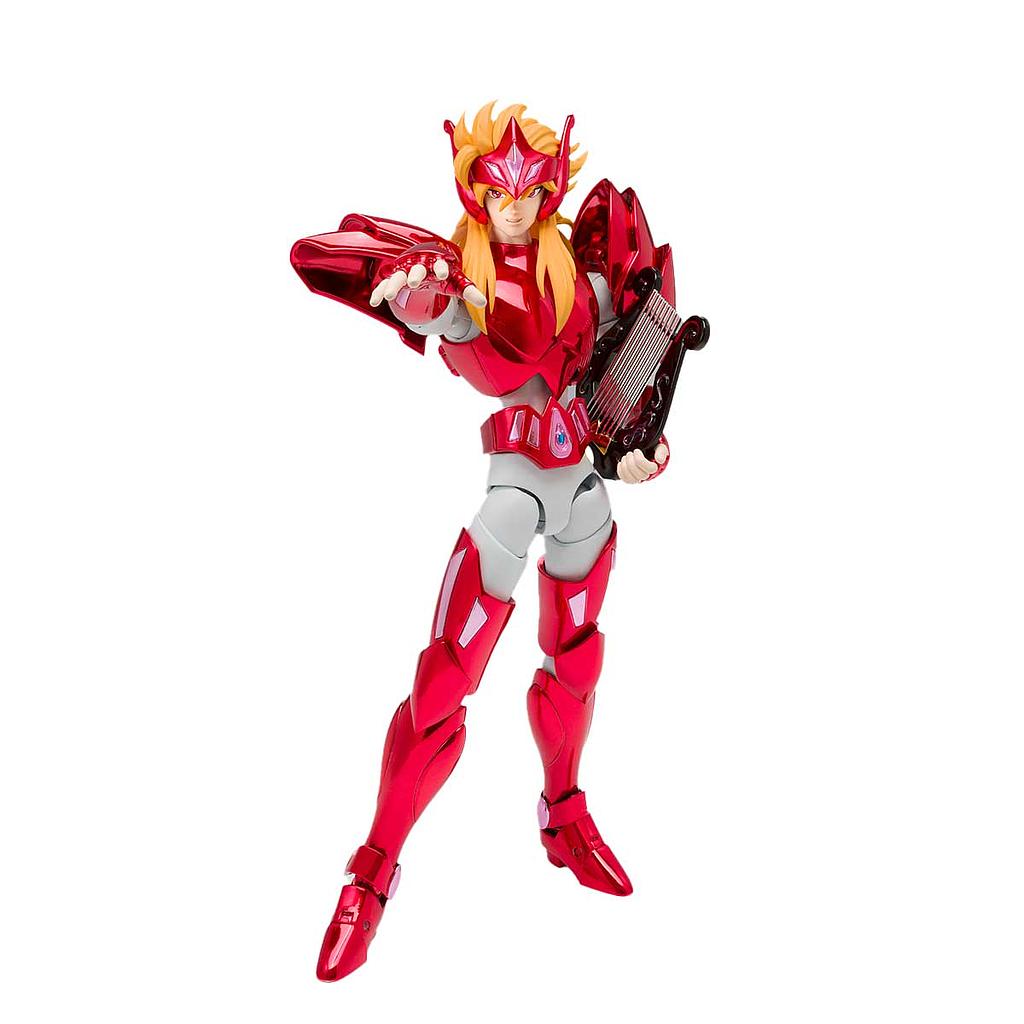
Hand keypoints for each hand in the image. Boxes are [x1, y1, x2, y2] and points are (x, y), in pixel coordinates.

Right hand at [370, 250, 485, 309]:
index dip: (442, 269)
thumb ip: (469, 291)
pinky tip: (375, 302)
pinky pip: (385, 285)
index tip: (444, 275)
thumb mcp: (456, 283)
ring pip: (398, 277)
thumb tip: (484, 302)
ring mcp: (405, 272)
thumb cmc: (442, 274)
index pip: (441, 265)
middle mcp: (420, 265)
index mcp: (437, 264)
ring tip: (390, 296)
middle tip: (413, 283)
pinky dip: (380, 292)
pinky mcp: (395, 279)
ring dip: (394, 285)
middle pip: (417, 269)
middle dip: (415, 275)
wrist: (427, 265)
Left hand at [617, 443, 668, 483]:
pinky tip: (621, 463)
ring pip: (631, 479)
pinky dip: (621, 471)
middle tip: (629, 453)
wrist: (645, 450)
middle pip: (640, 475)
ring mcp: (638, 478)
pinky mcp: (630, 478)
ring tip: (625, 457)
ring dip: (625, 467)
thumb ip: (661, 452)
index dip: (641, 461)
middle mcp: (647, 475)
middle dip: (631, 463)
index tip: (636, 451)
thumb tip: (659, 460)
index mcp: (655, 467)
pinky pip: (625, 479)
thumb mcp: (659, 447)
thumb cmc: (653, 449)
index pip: (650, 469)